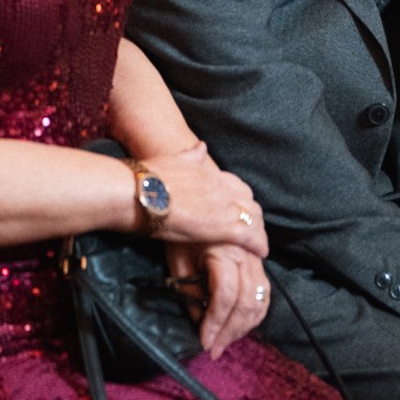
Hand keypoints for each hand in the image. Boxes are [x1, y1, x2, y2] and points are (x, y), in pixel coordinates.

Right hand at [135, 141, 267, 255]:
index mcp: (209, 172)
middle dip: (253, 217)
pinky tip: (260, 252)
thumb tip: (202, 147)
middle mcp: (221, 188)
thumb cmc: (147, 178)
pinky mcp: (223, 228)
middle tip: (253, 229)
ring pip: (253, 220)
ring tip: (258, 244)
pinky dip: (258, 244)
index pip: (236, 187)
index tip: (241, 209)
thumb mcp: (172, 159)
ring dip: (258, 231)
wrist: (139, 193)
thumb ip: (191, 155)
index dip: (241, 200)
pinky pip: (249, 237)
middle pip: (249, 203)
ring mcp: (224, 207)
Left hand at [167, 240, 271, 358]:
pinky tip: (240, 323)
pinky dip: (254, 312)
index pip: (225, 297)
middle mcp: (246, 255)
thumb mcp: (178, 259)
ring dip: (244, 325)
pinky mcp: (258, 260)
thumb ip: (189, 291)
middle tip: (215, 349)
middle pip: (246, 302)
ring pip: (260, 299)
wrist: (187, 202)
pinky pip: (264, 291)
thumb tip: (199, 321)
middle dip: (231, 331)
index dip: (215, 323)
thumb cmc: (179, 230)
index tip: (204, 342)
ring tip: (226, 340)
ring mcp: (255, 257)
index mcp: (224, 252)